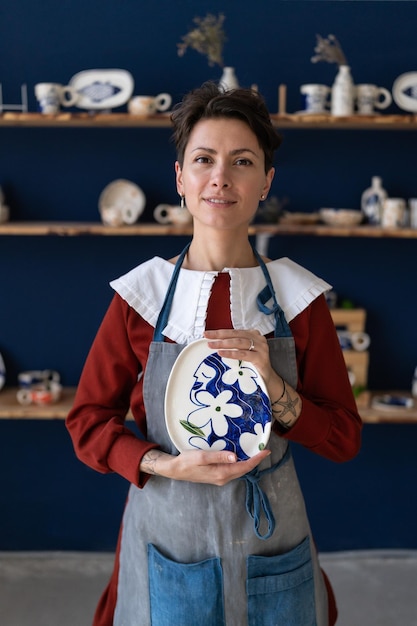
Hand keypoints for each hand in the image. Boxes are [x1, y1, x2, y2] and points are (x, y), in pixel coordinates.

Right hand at [141, 448, 270, 485]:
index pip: (244, 466)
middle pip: (244, 469)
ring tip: (256, 451)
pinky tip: (241, 455)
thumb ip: (219, 456)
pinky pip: (233, 469)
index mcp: (222, 473)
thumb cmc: (187, 461)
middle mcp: (223, 478)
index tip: (266, 451)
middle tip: (264, 448)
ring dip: (249, 461)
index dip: (256, 459)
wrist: (176, 470)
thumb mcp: (202, 456)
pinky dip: (240, 462)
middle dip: (255, 460)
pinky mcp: (217, 475)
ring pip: (239, 470)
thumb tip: (236, 457)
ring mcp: (220, 478)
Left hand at [204, 328, 274, 386]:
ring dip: (224, 343)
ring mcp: (261, 348)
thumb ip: (233, 347)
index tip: (207, 334)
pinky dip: (232, 353)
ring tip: (212, 345)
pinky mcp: (261, 358)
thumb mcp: (242, 353)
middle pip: (236, 335)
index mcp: (252, 335)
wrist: (267, 380)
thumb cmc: (253, 366)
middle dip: (220, 335)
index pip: (234, 331)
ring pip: (239, 342)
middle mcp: (258, 339)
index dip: (220, 332)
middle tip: (207, 337)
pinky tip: (222, 353)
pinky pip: (244, 354)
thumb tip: (214, 344)